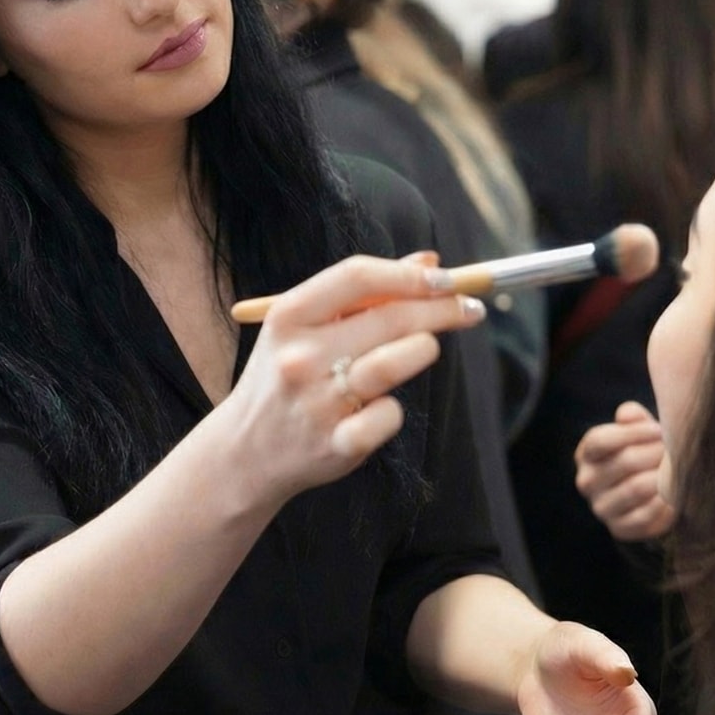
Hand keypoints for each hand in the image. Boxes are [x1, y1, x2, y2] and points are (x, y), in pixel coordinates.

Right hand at [224, 252, 483, 502]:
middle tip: (470, 308)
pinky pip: (390, 415)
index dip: (408, 274)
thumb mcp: (307, 328)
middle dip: (441, 308)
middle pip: (390, 317)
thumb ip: (364, 293)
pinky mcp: (336, 444)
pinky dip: (392, 410)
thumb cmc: (287, 378)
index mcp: (288, 316)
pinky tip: (378, 409)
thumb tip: (430, 262)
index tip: (445, 278)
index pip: (357, 276)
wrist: (245, 452)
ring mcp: (318, 402)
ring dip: (423, 350)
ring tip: (424, 350)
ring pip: (397, 360)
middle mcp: (300, 356)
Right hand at [574, 401, 676, 540]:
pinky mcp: (619, 529)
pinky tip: (674, 492)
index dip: (634, 433)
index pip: (601, 440)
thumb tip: (629, 414)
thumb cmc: (639, 452)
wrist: (644, 495)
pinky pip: (645, 514)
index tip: (659, 430)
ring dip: (662, 476)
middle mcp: (587, 482)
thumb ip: (632, 418)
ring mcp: (601, 508)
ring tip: (678, 468)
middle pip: (624, 462)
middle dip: (655, 452)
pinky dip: (663, 502)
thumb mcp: (634, 432)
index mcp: (586, 454)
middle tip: (675, 449)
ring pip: (636, 488)